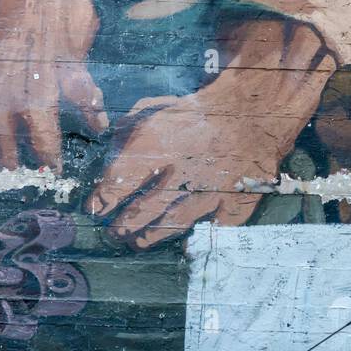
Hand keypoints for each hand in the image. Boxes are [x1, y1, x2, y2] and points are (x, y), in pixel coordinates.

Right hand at [0, 37, 107, 170]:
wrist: (17, 28)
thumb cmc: (50, 57)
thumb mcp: (77, 78)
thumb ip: (90, 106)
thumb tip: (101, 129)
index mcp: (34, 107)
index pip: (43, 150)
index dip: (49, 165)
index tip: (54, 173)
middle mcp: (1, 111)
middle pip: (8, 160)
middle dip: (19, 172)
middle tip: (27, 179)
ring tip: (6, 173)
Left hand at [84, 95, 277, 249]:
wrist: (256, 112)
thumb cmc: (203, 110)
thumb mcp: (160, 107)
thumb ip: (131, 128)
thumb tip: (110, 148)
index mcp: (158, 144)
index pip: (119, 181)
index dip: (103, 199)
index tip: (95, 208)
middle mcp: (181, 172)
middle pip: (142, 210)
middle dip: (123, 225)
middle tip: (114, 232)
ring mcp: (210, 192)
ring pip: (172, 224)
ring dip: (150, 236)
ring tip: (137, 241)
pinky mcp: (235, 203)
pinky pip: (213, 230)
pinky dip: (197, 238)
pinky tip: (185, 243)